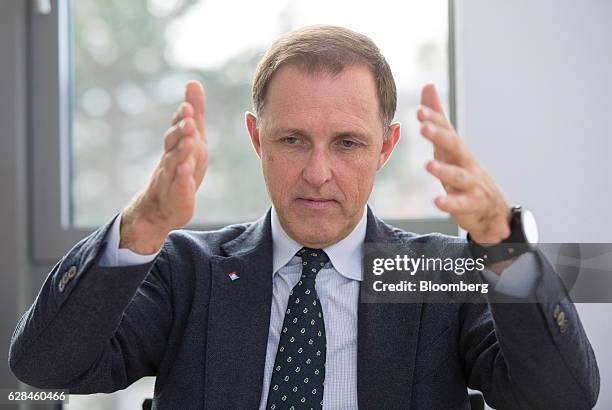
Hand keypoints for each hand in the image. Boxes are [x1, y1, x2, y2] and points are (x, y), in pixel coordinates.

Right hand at [120, 81, 207, 253]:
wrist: (161, 208)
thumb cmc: (181, 169)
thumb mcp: (192, 140)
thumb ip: (194, 114)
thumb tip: (193, 82)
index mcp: (176, 145)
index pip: (177, 127)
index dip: (182, 116)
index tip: (188, 104)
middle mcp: (170, 158)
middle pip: (173, 141)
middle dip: (180, 128)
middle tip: (188, 115)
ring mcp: (171, 176)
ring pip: (174, 161)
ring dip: (181, 150)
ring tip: (191, 139)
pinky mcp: (177, 194)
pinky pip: (178, 185)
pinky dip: (182, 177)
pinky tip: (186, 169)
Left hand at [417, 84, 509, 244]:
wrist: (490, 209)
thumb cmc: (464, 171)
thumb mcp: (449, 145)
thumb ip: (439, 119)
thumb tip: (428, 86)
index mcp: (457, 149)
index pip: (447, 130)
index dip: (434, 120)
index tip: (419, 111)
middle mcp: (466, 163)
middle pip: (455, 147)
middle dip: (440, 136)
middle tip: (423, 128)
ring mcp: (470, 184)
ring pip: (458, 175)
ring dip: (444, 170)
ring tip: (428, 166)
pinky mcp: (470, 205)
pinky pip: (460, 204)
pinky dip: (450, 203)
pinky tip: (438, 201)